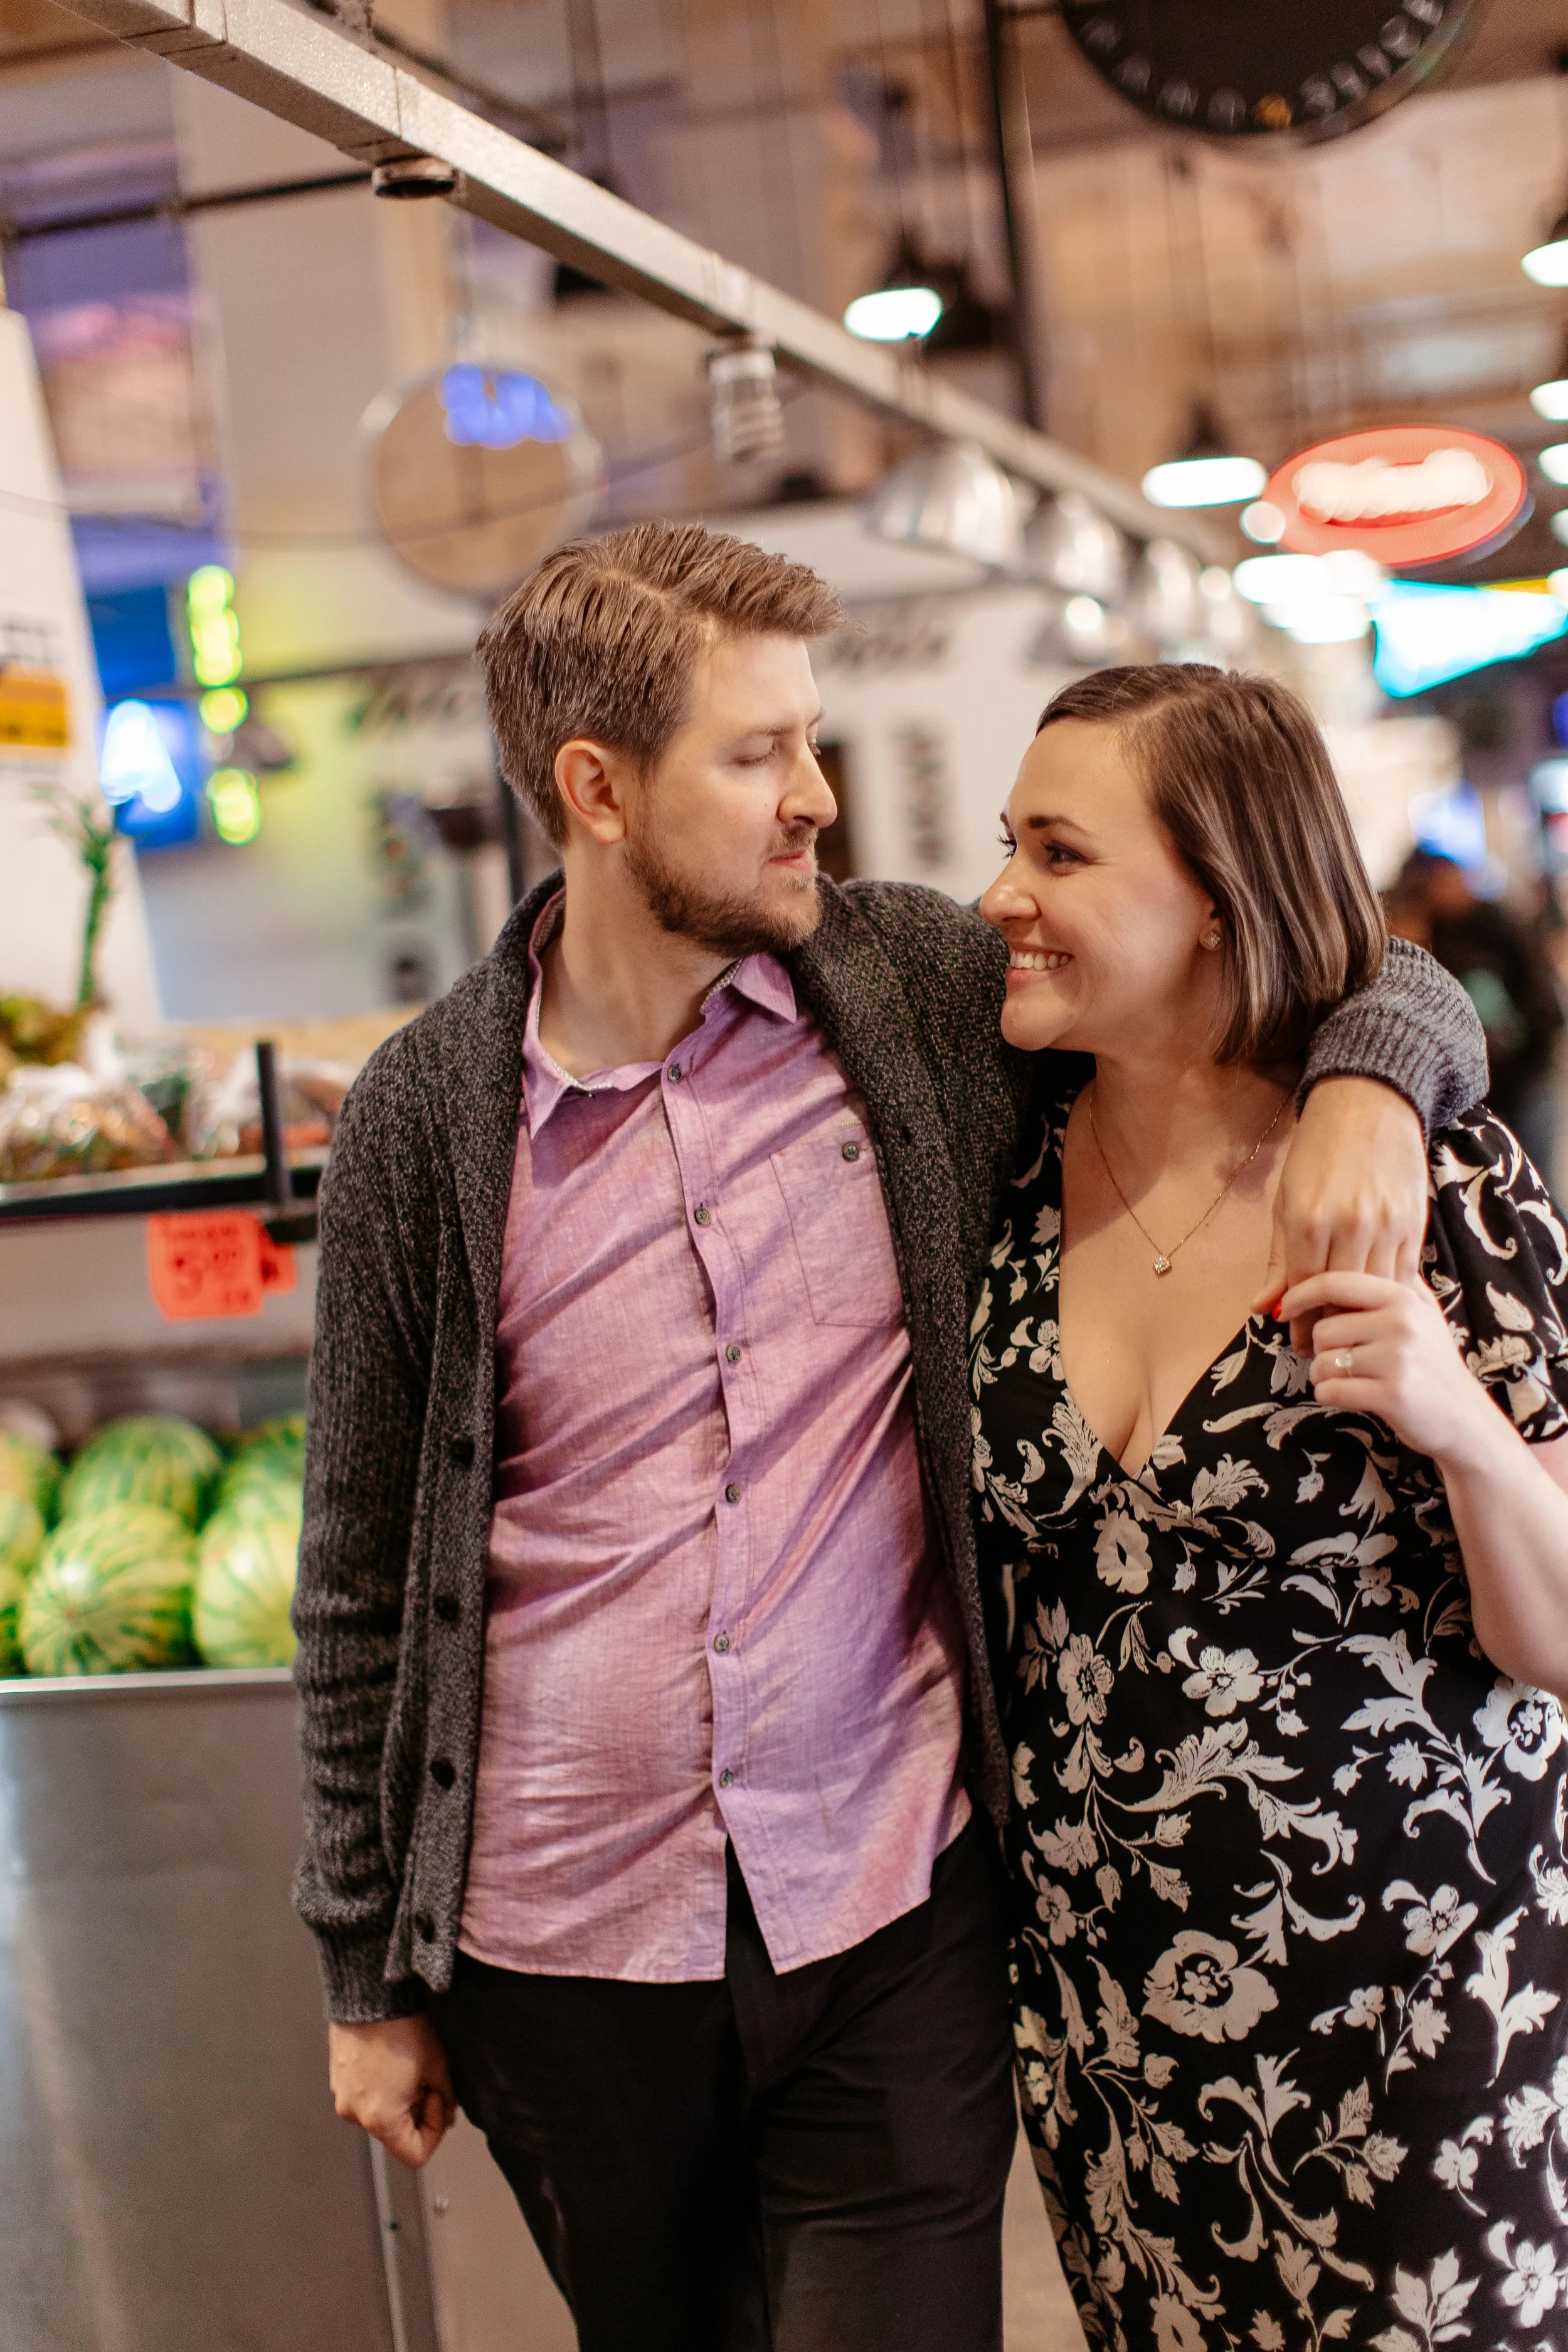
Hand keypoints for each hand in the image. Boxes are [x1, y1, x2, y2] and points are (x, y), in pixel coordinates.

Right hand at [328, 2014, 455, 2169]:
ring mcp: (343, 2098)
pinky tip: (391, 2061)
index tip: (437, 2099)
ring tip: (408, 2067)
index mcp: (380, 2120)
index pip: (415, 2155)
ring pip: (381, 2114)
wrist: (370, 1995)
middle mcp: (356, 2115)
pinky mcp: (338, 2081)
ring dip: (400, 2100)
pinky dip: (382, 2089)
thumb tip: (448, 2114)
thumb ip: (446, 2098)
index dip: (434, 2131)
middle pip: (396, 2134)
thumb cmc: (402, 2028)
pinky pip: (365, 2097)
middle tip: (426, 2079)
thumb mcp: (437, 2065)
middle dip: (417, 2112)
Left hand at [1257, 1078, 1428, 1354]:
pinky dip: (1387, 1291)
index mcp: (1309, 1221)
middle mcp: (1350, 1225)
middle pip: (1340, 1296)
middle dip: (1328, 1326)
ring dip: (1360, 1316)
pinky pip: (1402, 1272)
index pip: (1303, 1290)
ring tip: (1346, 1332)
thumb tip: (1262, 1307)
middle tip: (1319, 1349)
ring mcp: (1387, 1224)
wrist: (1368, 1106)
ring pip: (1374, 1289)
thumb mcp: (1285, 1202)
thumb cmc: (1316, 1154)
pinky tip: (1376, 1305)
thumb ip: (1279, 1259)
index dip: (1299, 1321)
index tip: (1295, 1341)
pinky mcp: (1414, 1221)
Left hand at [1281, 1268, 1491, 1465]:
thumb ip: (1396, 1284)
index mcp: (1402, 1298)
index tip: (1284, 1308)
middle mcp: (1401, 1323)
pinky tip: (1351, 1397)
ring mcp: (1397, 1359)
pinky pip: (1329, 1390)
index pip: (1336, 1282)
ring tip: (1350, 1380)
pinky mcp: (1391, 1395)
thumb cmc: (1435, 1366)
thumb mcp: (1425, 1315)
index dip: (1300, 1293)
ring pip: (1322, 1361)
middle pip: (1322, 1328)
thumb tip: (1353, 1251)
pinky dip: (1329, 1396)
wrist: (1466, 1420)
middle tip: (1344, 1361)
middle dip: (1321, 1349)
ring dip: (1323, 1375)